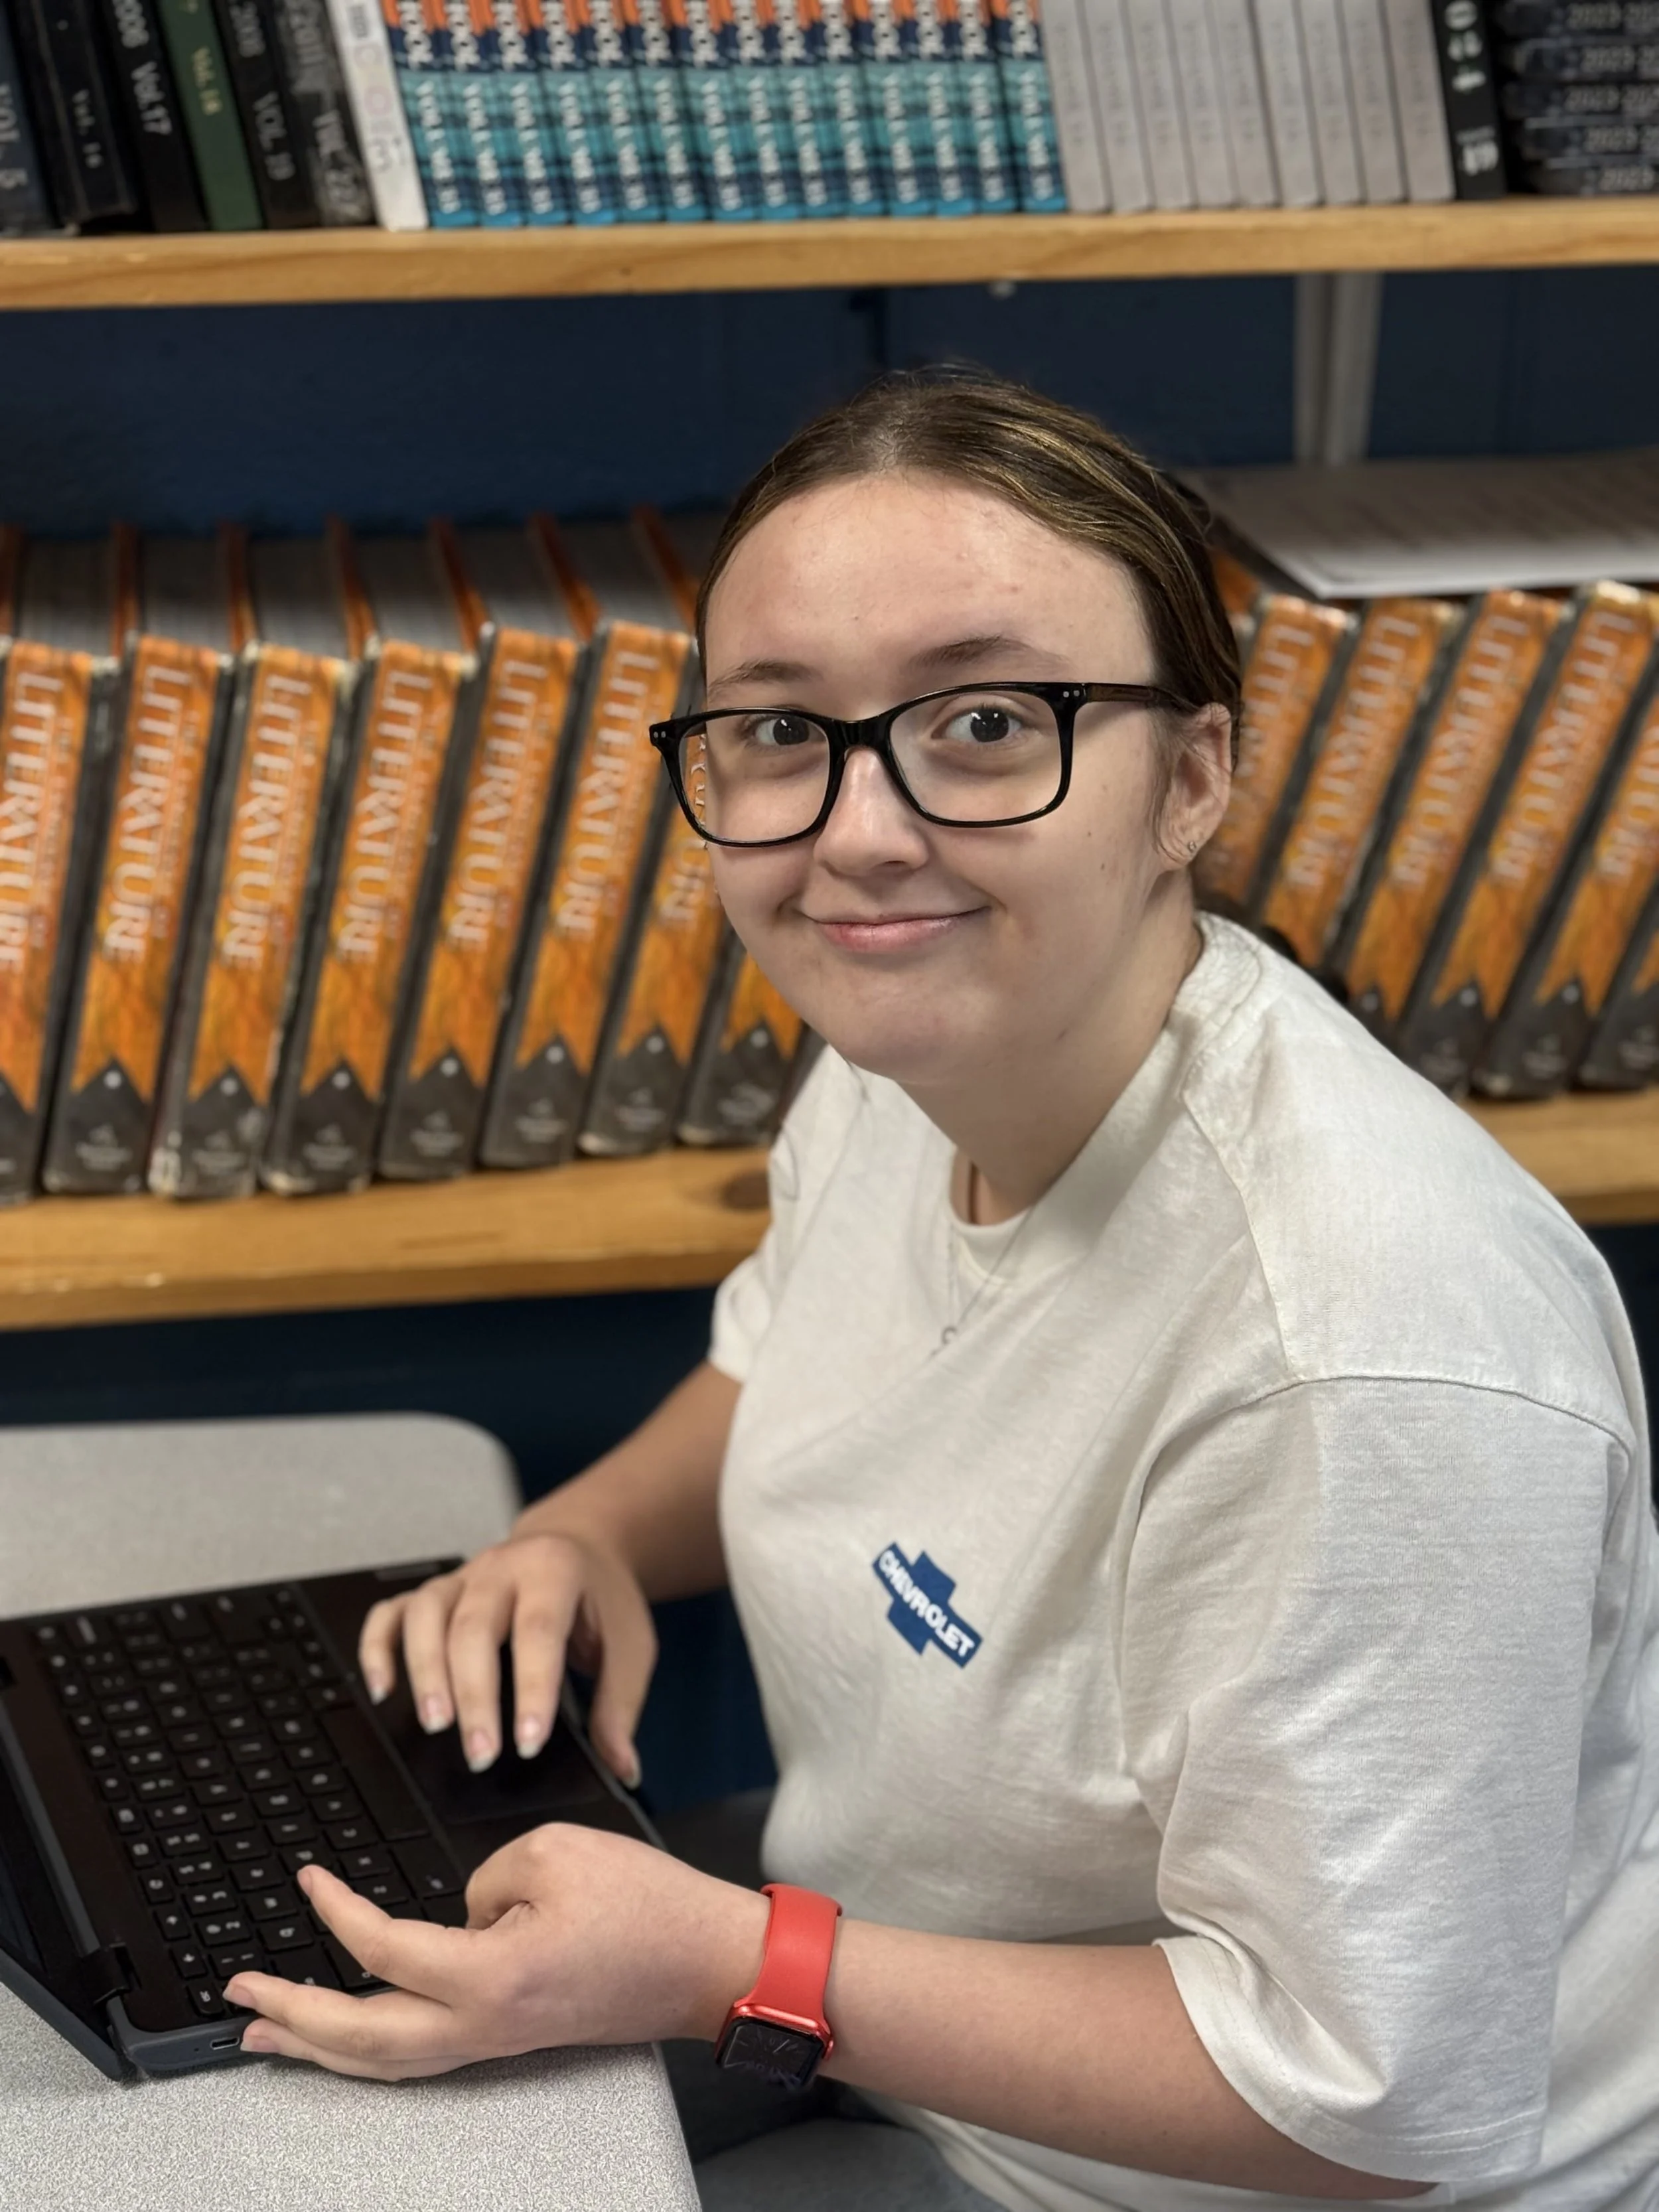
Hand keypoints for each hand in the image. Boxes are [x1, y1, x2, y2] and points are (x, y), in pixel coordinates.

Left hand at [224, 1825, 768, 2079]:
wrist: (706, 1960)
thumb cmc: (648, 1907)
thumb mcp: (556, 1851)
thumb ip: (484, 1876)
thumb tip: (458, 1908)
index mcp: (490, 1974)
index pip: (383, 1948)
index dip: (335, 1909)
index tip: (308, 1878)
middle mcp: (484, 2024)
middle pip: (360, 2036)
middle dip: (291, 2013)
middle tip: (241, 1993)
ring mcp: (495, 2039)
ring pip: (383, 2059)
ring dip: (317, 2044)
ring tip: (267, 2033)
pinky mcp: (511, 2035)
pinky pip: (416, 2053)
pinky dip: (366, 2045)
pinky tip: (351, 2032)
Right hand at [357, 1531, 654, 1782]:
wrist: (583, 1543)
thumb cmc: (602, 1598)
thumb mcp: (629, 1644)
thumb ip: (619, 1706)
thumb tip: (623, 1771)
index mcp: (555, 1571)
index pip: (538, 1630)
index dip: (532, 1688)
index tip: (529, 1743)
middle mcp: (502, 1567)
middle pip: (473, 1627)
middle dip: (473, 1696)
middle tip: (480, 1755)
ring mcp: (463, 1577)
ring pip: (427, 1616)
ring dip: (424, 1673)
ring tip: (434, 1726)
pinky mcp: (437, 1591)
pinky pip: (393, 1611)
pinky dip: (378, 1646)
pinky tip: (381, 1689)